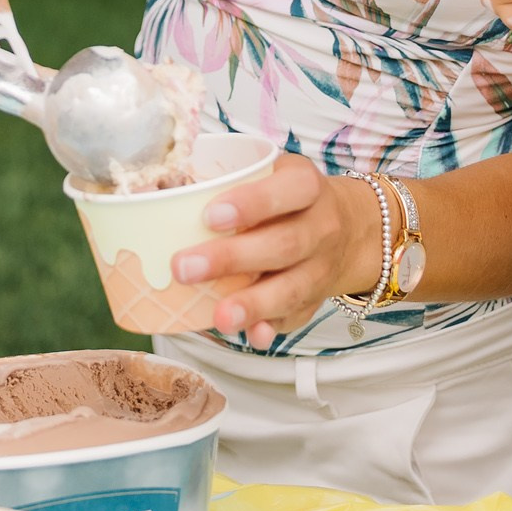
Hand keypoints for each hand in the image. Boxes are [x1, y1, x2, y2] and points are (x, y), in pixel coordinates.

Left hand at [166, 157, 378, 349]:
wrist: (347, 228)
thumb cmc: (285, 198)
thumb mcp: (269, 175)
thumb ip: (227, 184)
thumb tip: (164, 197)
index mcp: (307, 186)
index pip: (290, 189)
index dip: (252, 203)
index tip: (209, 216)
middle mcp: (321, 227)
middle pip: (284, 244)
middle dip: (232, 258)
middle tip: (183, 267)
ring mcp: (321, 268)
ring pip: (292, 287)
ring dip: (253, 304)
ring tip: (219, 316)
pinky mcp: (315, 300)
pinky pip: (295, 317)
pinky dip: (272, 327)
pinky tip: (254, 336)